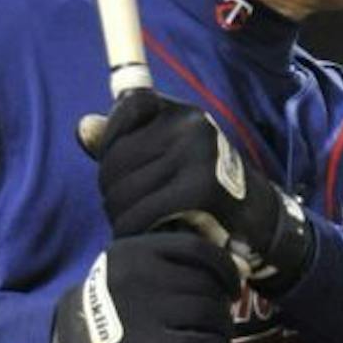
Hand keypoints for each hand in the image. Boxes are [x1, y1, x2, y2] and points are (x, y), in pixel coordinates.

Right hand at [50, 232, 239, 342]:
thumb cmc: (110, 308)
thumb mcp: (129, 269)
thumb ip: (167, 265)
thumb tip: (230, 270)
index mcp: (137, 250)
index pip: (197, 249)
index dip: (225, 268)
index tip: (232, 286)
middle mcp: (141, 274)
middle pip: (206, 285)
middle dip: (223, 305)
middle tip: (221, 319)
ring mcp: (143, 309)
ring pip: (209, 314)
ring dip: (223, 329)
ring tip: (219, 337)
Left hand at [79, 88, 313, 292]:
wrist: (259, 220)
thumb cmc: (204, 187)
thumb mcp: (168, 155)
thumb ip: (124, 141)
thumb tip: (83, 127)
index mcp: (180, 112)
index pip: (126, 108)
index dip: (111, 141)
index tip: (119, 169)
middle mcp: (189, 124)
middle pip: (116, 157)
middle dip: (111, 190)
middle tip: (124, 210)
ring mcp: (198, 154)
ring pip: (125, 187)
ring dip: (121, 214)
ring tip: (134, 224)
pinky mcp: (202, 189)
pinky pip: (145, 210)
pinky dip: (135, 228)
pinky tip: (143, 234)